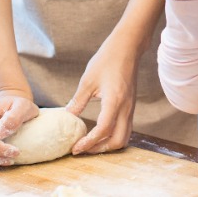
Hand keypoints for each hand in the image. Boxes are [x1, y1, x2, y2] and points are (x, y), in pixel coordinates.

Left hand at [64, 40, 138, 154]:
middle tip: (82, 148)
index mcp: (114, 101)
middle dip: (99, 149)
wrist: (127, 47)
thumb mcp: (88, 80)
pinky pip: (125, 128)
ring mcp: (131, 108)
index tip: (75, 148)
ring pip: (124, 137)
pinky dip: (113, 135)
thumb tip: (66, 118)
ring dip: (108, 144)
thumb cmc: (107, 59)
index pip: (103, 130)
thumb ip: (78, 101)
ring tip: (91, 143)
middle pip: (118, 141)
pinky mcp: (131, 106)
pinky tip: (100, 132)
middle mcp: (126, 108)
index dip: (88, 142)